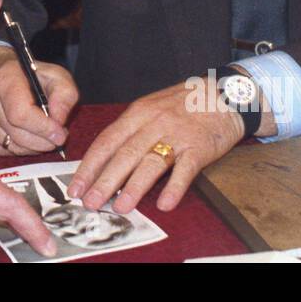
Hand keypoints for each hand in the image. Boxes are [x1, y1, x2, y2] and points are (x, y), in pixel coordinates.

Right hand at [0, 46, 76, 154]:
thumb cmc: (26, 75)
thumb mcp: (53, 75)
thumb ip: (64, 95)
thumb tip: (59, 122)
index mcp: (3, 80)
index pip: (21, 114)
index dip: (43, 128)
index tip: (60, 134)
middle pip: (19, 136)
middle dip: (44, 141)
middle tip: (57, 136)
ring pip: (13, 148)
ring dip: (33, 146)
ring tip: (41, 133)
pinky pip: (4, 153)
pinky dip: (19, 148)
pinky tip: (23, 134)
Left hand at [67, 76, 250, 214]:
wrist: (225, 93)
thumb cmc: (183, 104)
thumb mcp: (152, 108)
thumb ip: (131, 131)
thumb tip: (106, 161)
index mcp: (138, 113)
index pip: (107, 141)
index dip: (89, 165)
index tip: (76, 187)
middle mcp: (154, 123)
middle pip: (124, 154)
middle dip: (104, 181)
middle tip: (90, 203)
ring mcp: (177, 135)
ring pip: (151, 162)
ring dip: (134, 187)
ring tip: (121, 208)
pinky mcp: (200, 147)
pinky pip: (185, 170)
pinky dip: (174, 188)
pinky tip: (164, 205)